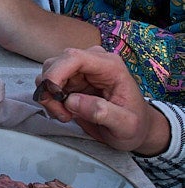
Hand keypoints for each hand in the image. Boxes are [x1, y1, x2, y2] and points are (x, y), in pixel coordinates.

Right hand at [34, 47, 170, 154]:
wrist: (138, 130)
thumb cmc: (136, 125)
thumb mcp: (126, 124)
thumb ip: (102, 112)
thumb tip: (72, 101)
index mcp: (110, 66)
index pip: (74, 57)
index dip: (57, 73)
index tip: (53, 95)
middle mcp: (94, 63)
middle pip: (56, 64)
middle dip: (51, 90)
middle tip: (63, 114)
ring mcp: (81, 71)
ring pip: (49, 74)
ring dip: (50, 96)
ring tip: (66, 115)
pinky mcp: (73, 81)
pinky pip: (50, 85)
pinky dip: (51, 100)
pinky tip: (66, 113)